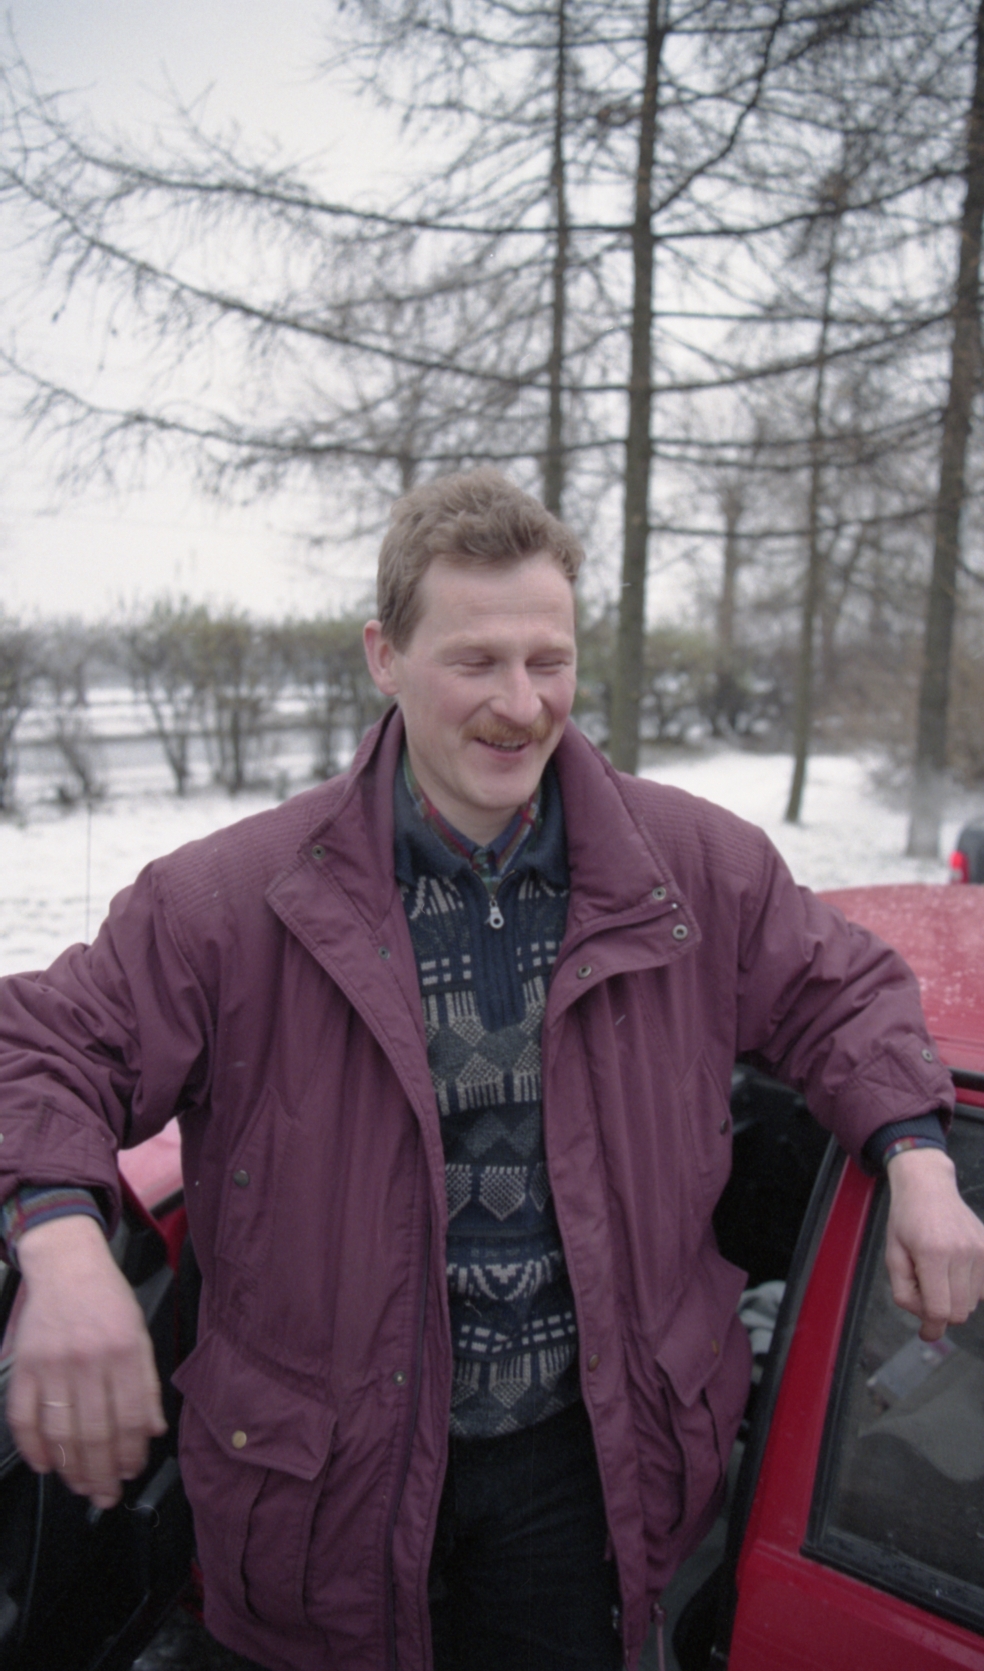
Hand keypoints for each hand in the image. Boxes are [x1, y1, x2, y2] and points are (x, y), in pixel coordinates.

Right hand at [7, 1215, 166, 1508]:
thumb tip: (153, 1430)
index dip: (131, 1454)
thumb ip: (146, 1382)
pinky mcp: (24, 1365)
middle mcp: (89, 1359)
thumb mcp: (140, 1332)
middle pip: (96, 1433)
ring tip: (81, 1486)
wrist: (67, 1264)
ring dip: (71, 1468)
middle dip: (103, 1473)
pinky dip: (32, 1447)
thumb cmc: (108, 1299)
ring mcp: (52, 1364)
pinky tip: (45, 1465)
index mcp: (124, 1351)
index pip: (131, 1418)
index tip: (131, 1473)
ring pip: (61, 1432)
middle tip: (106, 1496)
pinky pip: (23, 1416)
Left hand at [884, 1147, 983, 1341]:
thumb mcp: (892, 1255)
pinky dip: (969, 1287)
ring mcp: (980, 1250)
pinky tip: (954, 1270)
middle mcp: (962, 1252)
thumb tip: (926, 1320)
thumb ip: (904, 1292)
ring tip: (939, 1272)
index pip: (940, 1310)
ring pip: (973, 1302)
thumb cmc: (906, 1220)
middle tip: (925, 1291)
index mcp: (932, 1254)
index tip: (926, 1332)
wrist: (928, 1186)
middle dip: (941, 1311)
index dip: (932, 1327)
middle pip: (959, 1311)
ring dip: (955, 1297)